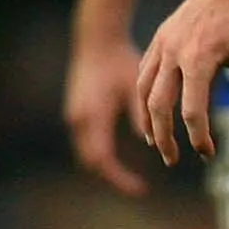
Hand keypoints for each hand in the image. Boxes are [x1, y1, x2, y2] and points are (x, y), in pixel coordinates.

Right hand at [64, 35, 150, 195]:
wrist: (97, 40)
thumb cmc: (119, 60)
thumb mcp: (135, 87)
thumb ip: (142, 114)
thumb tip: (152, 142)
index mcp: (93, 116)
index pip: (103, 159)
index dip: (120, 177)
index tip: (141, 189)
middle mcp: (79, 120)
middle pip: (92, 161)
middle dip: (113, 176)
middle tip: (138, 188)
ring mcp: (75, 116)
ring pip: (88, 153)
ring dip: (107, 166)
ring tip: (130, 177)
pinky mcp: (77, 112)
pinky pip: (87, 142)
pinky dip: (102, 153)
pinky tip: (121, 156)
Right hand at [133, 0, 228, 164]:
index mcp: (199, 58)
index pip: (192, 110)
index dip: (199, 136)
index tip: (208, 154)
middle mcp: (174, 51)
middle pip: (158, 104)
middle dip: (164, 137)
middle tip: (172, 162)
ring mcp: (162, 43)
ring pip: (143, 89)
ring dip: (147, 119)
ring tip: (155, 142)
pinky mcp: (159, 38)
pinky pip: (143, 72)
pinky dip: (144, 95)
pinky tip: (152, 112)